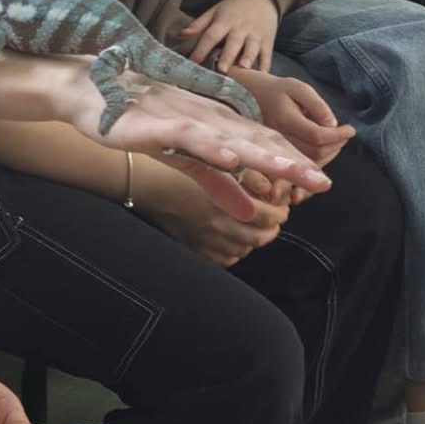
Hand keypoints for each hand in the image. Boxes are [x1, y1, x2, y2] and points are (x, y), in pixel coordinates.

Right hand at [59, 65, 333, 203]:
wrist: (88, 91)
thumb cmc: (138, 120)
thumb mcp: (184, 158)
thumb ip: (218, 184)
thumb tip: (251, 213)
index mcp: (217, 126)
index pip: (263, 145)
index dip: (293, 162)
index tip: (323, 182)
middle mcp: (208, 120)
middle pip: (256, 141)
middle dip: (292, 162)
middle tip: (325, 181)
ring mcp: (184, 120)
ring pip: (230, 138)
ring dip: (262, 154)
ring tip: (294, 170)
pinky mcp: (158, 124)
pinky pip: (189, 136)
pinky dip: (212, 146)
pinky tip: (233, 157)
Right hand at [146, 164, 291, 266]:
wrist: (144, 183)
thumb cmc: (180, 166)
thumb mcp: (216, 164)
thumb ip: (247, 178)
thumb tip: (272, 191)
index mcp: (227, 201)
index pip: (269, 216)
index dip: (280, 212)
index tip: (280, 206)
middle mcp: (218, 224)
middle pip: (260, 237)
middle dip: (271, 228)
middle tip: (272, 219)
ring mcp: (206, 240)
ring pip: (245, 250)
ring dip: (252, 239)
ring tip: (251, 227)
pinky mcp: (195, 249)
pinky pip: (225, 259)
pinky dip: (233, 251)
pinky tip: (231, 238)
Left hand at [181, 0, 279, 73]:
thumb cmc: (233, 8)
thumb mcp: (215, 11)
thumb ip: (199, 24)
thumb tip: (182, 34)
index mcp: (224, 21)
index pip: (211, 35)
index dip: (201, 48)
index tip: (193, 62)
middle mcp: (240, 28)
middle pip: (233, 43)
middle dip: (228, 56)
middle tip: (222, 70)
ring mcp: (256, 35)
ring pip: (252, 49)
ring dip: (248, 59)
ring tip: (243, 70)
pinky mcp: (268, 42)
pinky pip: (267, 56)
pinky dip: (265, 68)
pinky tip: (262, 78)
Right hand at [231, 67, 354, 167]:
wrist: (248, 97)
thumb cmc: (277, 90)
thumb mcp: (297, 87)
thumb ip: (316, 104)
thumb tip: (332, 124)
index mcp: (285, 120)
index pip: (317, 136)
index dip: (338, 135)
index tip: (351, 129)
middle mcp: (279, 138)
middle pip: (316, 152)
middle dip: (336, 145)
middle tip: (345, 133)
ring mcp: (277, 149)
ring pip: (310, 161)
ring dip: (330, 153)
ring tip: (338, 139)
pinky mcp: (279, 154)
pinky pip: (303, 163)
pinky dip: (319, 157)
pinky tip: (325, 146)